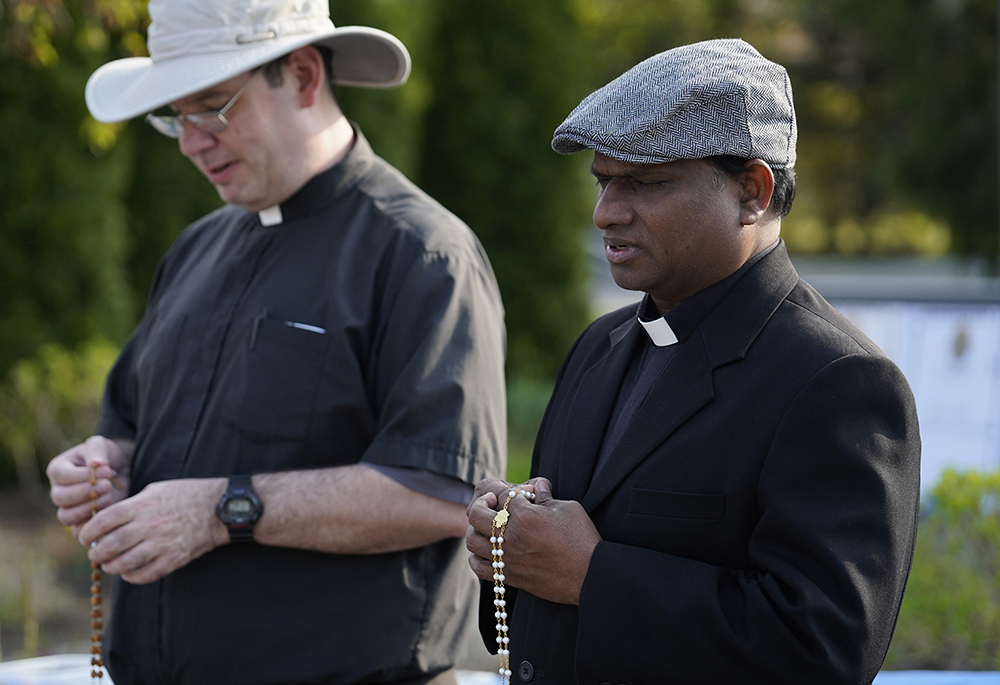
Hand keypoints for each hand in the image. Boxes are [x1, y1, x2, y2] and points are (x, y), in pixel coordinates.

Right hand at [47, 436, 130, 533]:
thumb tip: (95, 464)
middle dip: (86, 492)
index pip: (61, 476)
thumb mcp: (101, 445)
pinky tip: (108, 511)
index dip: (82, 475)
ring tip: (109, 495)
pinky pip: (78, 530)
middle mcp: (59, 490)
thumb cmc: (106, 455)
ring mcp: (68, 507)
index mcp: (59, 469)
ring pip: (66, 516)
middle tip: (108, 485)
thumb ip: (97, 451)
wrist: (120, 469)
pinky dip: (92, 524)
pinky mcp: (80, 520)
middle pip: (60, 498)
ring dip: (89, 508)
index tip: (105, 470)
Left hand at [78, 478, 228, 584]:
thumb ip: (130, 505)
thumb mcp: (155, 490)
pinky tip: (129, 573)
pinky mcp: (174, 558)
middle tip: (95, 554)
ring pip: (124, 563)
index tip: (85, 538)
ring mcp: (161, 543)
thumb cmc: (185, 495)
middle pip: (109, 545)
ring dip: (111, 567)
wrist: (218, 508)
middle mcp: (148, 525)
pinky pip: (145, 574)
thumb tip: (106, 522)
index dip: (88, 532)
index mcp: (141, 506)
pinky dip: (132, 577)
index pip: (103, 522)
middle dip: (96, 553)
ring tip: (110, 565)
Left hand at [466, 477, 600, 605]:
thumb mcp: (568, 508)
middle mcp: (512, 536)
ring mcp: (508, 558)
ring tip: (488, 526)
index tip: (519, 495)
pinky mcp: (509, 576)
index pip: (504, 495)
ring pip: (472, 540)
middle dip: (483, 502)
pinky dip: (477, 557)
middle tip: (492, 501)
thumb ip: (547, 496)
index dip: (510, 491)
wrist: (590, 576)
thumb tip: (537, 485)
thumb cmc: (582, 539)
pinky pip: (478, 567)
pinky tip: (487, 551)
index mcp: (526, 515)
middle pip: (477, 514)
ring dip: (476, 529)